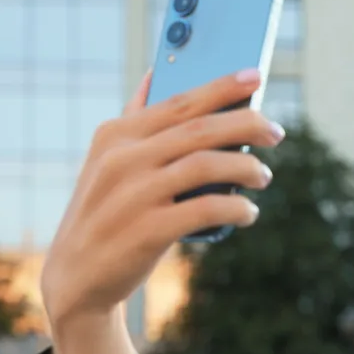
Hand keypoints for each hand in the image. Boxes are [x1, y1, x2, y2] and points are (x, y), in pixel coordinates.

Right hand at [40, 68, 284, 329]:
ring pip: (207, 164)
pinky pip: (207, 209)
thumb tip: (155, 77)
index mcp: (115, 135)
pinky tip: (249, 212)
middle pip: (200, 128)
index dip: (221, 87)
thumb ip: (133, 121)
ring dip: (246, 167)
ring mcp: (134, 194)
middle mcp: (122, 158)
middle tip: (276, 132)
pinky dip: (236, 207)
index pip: (178, 101)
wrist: (77, 278)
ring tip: (264, 175)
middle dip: (247, 123)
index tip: (255, 76)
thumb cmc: (106, 215)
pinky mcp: (147, 230)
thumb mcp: (107, 163)